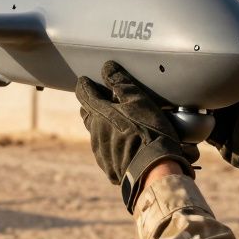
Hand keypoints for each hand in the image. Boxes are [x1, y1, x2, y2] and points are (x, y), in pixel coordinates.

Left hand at [75, 61, 199, 211]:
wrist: (153, 171)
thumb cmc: (148, 132)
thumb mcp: (138, 102)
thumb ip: (121, 84)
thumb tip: (107, 67)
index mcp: (99, 114)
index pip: (84, 94)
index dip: (84, 85)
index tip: (84, 80)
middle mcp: (95, 133)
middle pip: (88, 115)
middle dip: (92, 107)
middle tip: (101, 102)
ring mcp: (101, 152)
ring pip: (97, 134)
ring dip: (105, 128)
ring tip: (120, 125)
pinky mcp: (109, 167)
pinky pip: (107, 152)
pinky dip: (114, 146)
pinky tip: (127, 146)